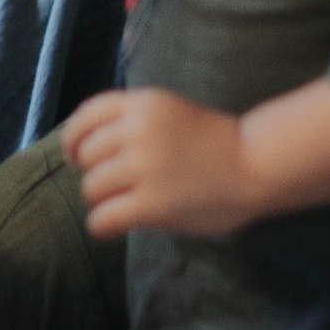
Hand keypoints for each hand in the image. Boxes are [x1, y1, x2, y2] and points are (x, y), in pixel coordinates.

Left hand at [62, 86, 255, 239]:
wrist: (256, 165)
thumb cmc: (214, 142)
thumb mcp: (169, 112)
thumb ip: (132, 121)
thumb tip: (81, 148)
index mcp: (143, 103)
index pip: (86, 116)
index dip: (73, 139)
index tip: (73, 156)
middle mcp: (138, 131)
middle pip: (86, 156)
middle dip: (94, 173)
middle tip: (114, 185)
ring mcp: (144, 167)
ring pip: (91, 188)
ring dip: (101, 200)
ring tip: (121, 205)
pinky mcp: (151, 204)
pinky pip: (102, 218)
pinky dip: (101, 225)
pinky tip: (114, 226)